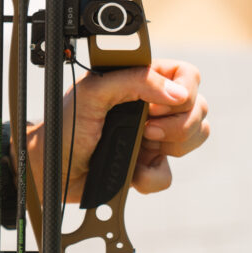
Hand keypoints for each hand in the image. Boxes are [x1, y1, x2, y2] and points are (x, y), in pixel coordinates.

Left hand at [27, 59, 208, 200]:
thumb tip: (178, 92)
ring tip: (140, 144)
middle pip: (199, 107)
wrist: (52, 167)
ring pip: (195, 138)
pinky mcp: (147, 165)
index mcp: (141, 80)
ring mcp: (154, 136)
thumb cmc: (65, 124)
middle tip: (146, 129)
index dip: (182, 91)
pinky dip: (151, 177)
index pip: (187, 75)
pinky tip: (132, 172)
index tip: (157, 107)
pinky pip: (169, 174)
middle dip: (179, 124)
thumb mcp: (94, 93)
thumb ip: (135, 81)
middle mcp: (152, 105)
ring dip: (171, 147)